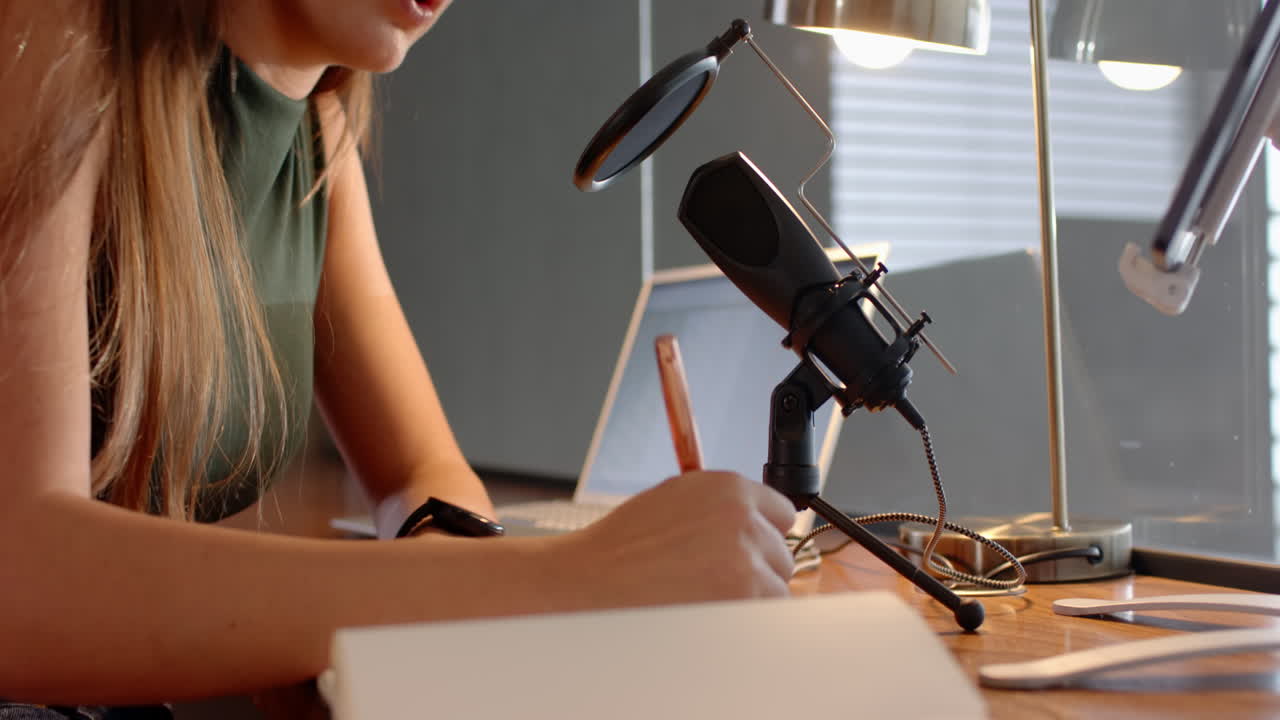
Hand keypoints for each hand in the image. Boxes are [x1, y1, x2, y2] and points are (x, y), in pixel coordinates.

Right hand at [559, 471, 795, 606]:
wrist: (593, 581)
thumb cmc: (626, 545)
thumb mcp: (677, 498)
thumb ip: (723, 505)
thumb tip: (758, 521)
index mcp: (729, 488)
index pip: (782, 512)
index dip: (763, 534)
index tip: (751, 548)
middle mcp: (744, 519)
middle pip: (781, 553)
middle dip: (756, 568)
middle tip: (713, 577)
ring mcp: (746, 560)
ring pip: (777, 586)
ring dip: (751, 595)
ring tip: (705, 594)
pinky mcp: (742, 598)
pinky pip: (765, 613)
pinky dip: (743, 616)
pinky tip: (708, 608)